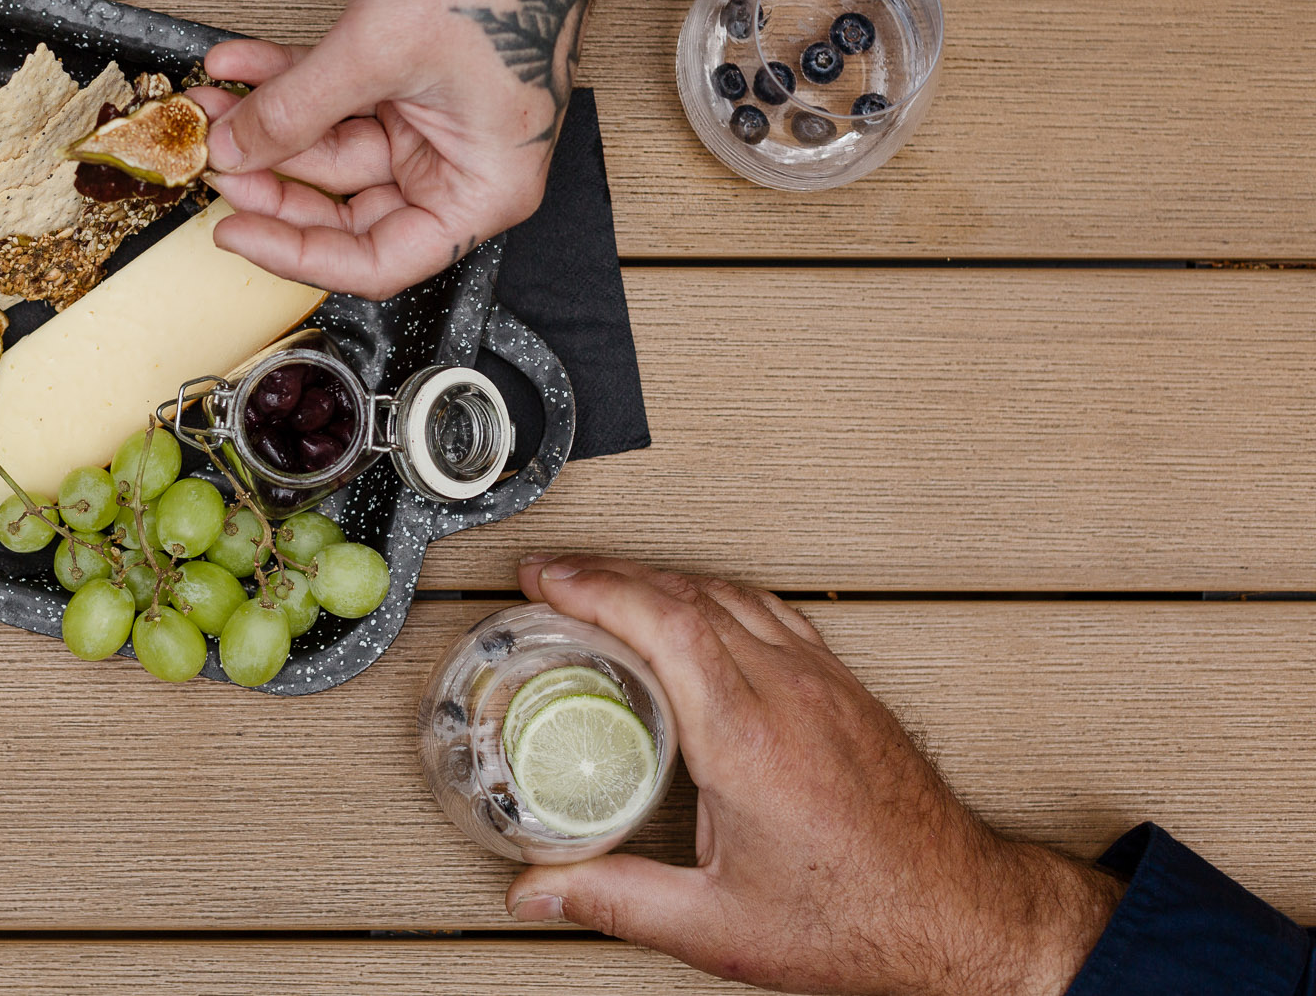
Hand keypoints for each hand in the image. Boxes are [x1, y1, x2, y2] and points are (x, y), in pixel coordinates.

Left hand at [193, 0, 611, 298]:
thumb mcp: (378, 50)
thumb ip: (296, 110)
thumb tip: (234, 150)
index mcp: (481, 191)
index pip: (377, 261)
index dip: (297, 254)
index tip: (235, 230)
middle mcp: (459, 167)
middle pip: (347, 209)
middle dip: (273, 181)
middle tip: (215, 158)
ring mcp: (432, 124)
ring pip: (330, 149)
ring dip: (268, 122)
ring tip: (211, 100)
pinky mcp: (408, 81)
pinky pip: (334, 99)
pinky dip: (286, 83)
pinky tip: (238, 65)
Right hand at [507, 558, 1124, 995]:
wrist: (960, 916)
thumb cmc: (861, 918)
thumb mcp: (716, 925)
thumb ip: (616, 900)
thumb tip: (540, 892)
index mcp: (747, 738)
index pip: (663, 623)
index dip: (595, 589)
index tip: (545, 581)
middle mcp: (789, 693)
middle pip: (686, 593)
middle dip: (608, 574)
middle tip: (551, 578)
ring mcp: (823, 683)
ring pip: (730, 594)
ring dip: (659, 578)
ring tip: (607, 586)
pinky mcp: (845, 688)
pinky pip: (769, 611)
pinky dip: (714, 596)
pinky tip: (696, 608)